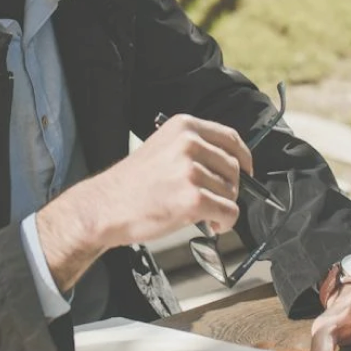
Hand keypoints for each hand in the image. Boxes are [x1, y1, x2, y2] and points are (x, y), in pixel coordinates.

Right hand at [96, 112, 252, 244]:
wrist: (104, 207)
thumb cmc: (131, 184)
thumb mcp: (162, 148)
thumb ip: (194, 149)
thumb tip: (230, 166)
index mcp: (183, 126)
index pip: (230, 138)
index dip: (244, 157)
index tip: (246, 171)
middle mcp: (189, 143)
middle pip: (234, 167)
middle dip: (228, 188)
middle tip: (209, 201)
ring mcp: (191, 171)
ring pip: (232, 192)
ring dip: (221, 207)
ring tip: (200, 212)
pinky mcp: (193, 199)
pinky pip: (229, 212)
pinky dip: (224, 223)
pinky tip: (209, 224)